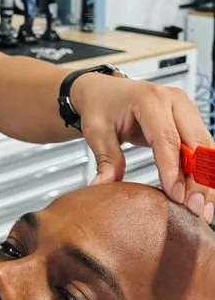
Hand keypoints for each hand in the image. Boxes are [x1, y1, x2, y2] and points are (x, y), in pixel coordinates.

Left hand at [73, 72, 214, 222]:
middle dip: (198, 180)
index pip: (167, 139)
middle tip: (194, 210)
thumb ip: (106, 158)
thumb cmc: (100, 105)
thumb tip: (103, 187)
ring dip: (206, 181)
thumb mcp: (96, 130)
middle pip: (196, 144)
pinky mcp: (191, 121)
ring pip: (206, 149)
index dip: (173, 170)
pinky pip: (203, 149)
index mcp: (149, 99)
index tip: (175, 196)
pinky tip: (201, 196)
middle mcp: (173, 101)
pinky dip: (204, 173)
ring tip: (201, 209)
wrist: (103, 90)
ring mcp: (186, 109)